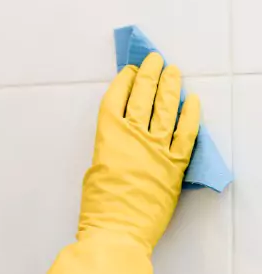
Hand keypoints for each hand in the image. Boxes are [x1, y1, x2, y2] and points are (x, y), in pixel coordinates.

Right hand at [50, 52, 199, 273]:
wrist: (117, 229)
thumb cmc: (100, 204)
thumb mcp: (96, 167)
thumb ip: (110, 147)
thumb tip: (123, 139)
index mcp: (107, 134)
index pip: (116, 97)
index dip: (124, 81)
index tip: (129, 70)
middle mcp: (132, 135)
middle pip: (142, 95)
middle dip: (148, 74)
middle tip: (154, 60)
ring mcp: (156, 147)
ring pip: (165, 108)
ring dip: (169, 86)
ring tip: (172, 71)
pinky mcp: (175, 164)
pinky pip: (186, 133)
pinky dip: (190, 115)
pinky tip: (192, 101)